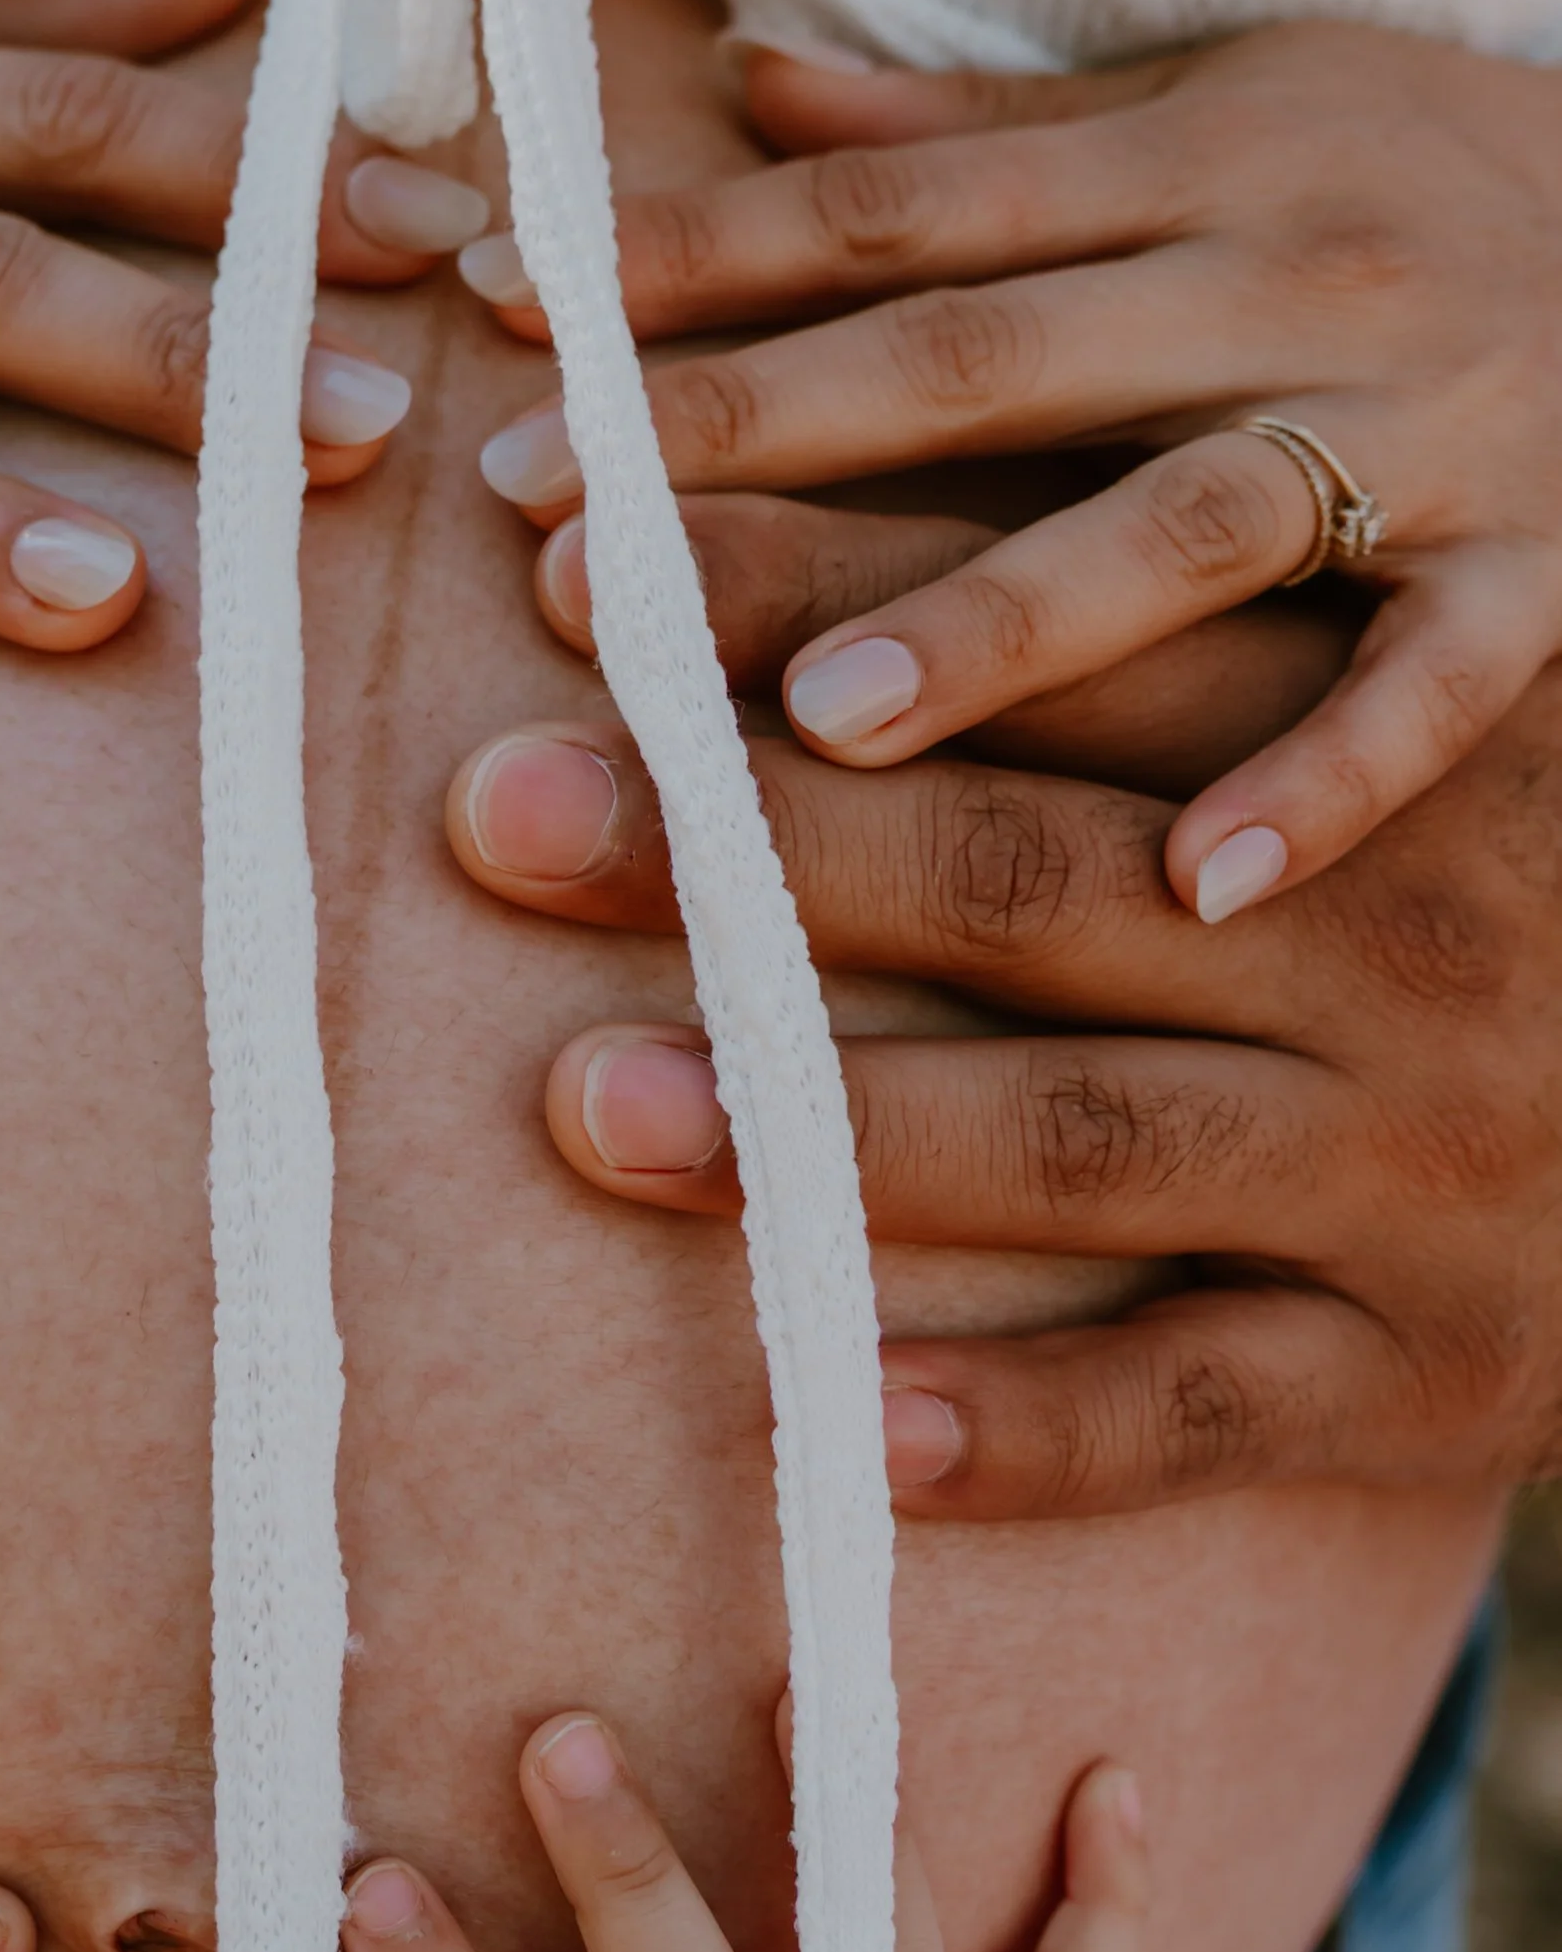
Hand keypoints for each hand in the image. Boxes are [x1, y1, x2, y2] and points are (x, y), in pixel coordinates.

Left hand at [444, 505, 1561, 1513]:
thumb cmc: (1538, 895)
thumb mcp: (1399, 720)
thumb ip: (1168, 619)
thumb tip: (869, 521)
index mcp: (1353, 758)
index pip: (1039, 654)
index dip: (800, 602)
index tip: (581, 559)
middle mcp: (1372, 949)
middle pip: (1015, 875)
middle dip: (742, 844)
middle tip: (494, 806)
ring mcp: (1398, 1174)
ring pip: (1081, 1146)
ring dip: (824, 1133)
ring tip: (586, 1102)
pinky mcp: (1420, 1379)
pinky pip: (1200, 1409)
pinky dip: (1023, 1430)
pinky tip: (838, 1425)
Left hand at [467, 22, 1561, 912]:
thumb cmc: (1426, 179)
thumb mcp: (1227, 104)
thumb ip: (986, 136)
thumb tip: (751, 76)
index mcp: (1191, 159)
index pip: (894, 216)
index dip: (694, 264)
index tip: (509, 322)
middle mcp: (1290, 281)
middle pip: (985, 359)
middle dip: (763, 444)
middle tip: (565, 544)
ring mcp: (1430, 429)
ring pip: (1186, 523)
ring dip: (1003, 619)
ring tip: (822, 715)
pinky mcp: (1550, 573)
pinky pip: (1437, 685)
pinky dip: (1325, 778)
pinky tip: (1191, 884)